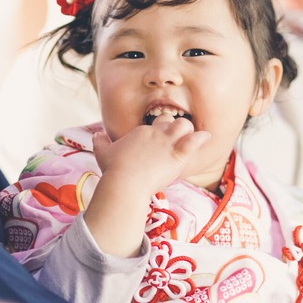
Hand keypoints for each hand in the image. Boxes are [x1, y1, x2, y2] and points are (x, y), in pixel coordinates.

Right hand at [92, 114, 208, 191]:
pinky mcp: (177, 155)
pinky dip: (201, 138)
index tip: (159, 143)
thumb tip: (96, 135)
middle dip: (174, 127)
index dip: (158, 132)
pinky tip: (206, 137)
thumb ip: (100, 142)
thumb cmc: (114, 170)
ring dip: (189, 130)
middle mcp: (155, 133)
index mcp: (140, 132)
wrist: (125, 183)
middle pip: (169, 120)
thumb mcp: (103, 153)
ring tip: (192, 137)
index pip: (153, 125)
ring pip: (184, 125)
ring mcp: (167, 143)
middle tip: (176, 138)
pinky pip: (194, 140)